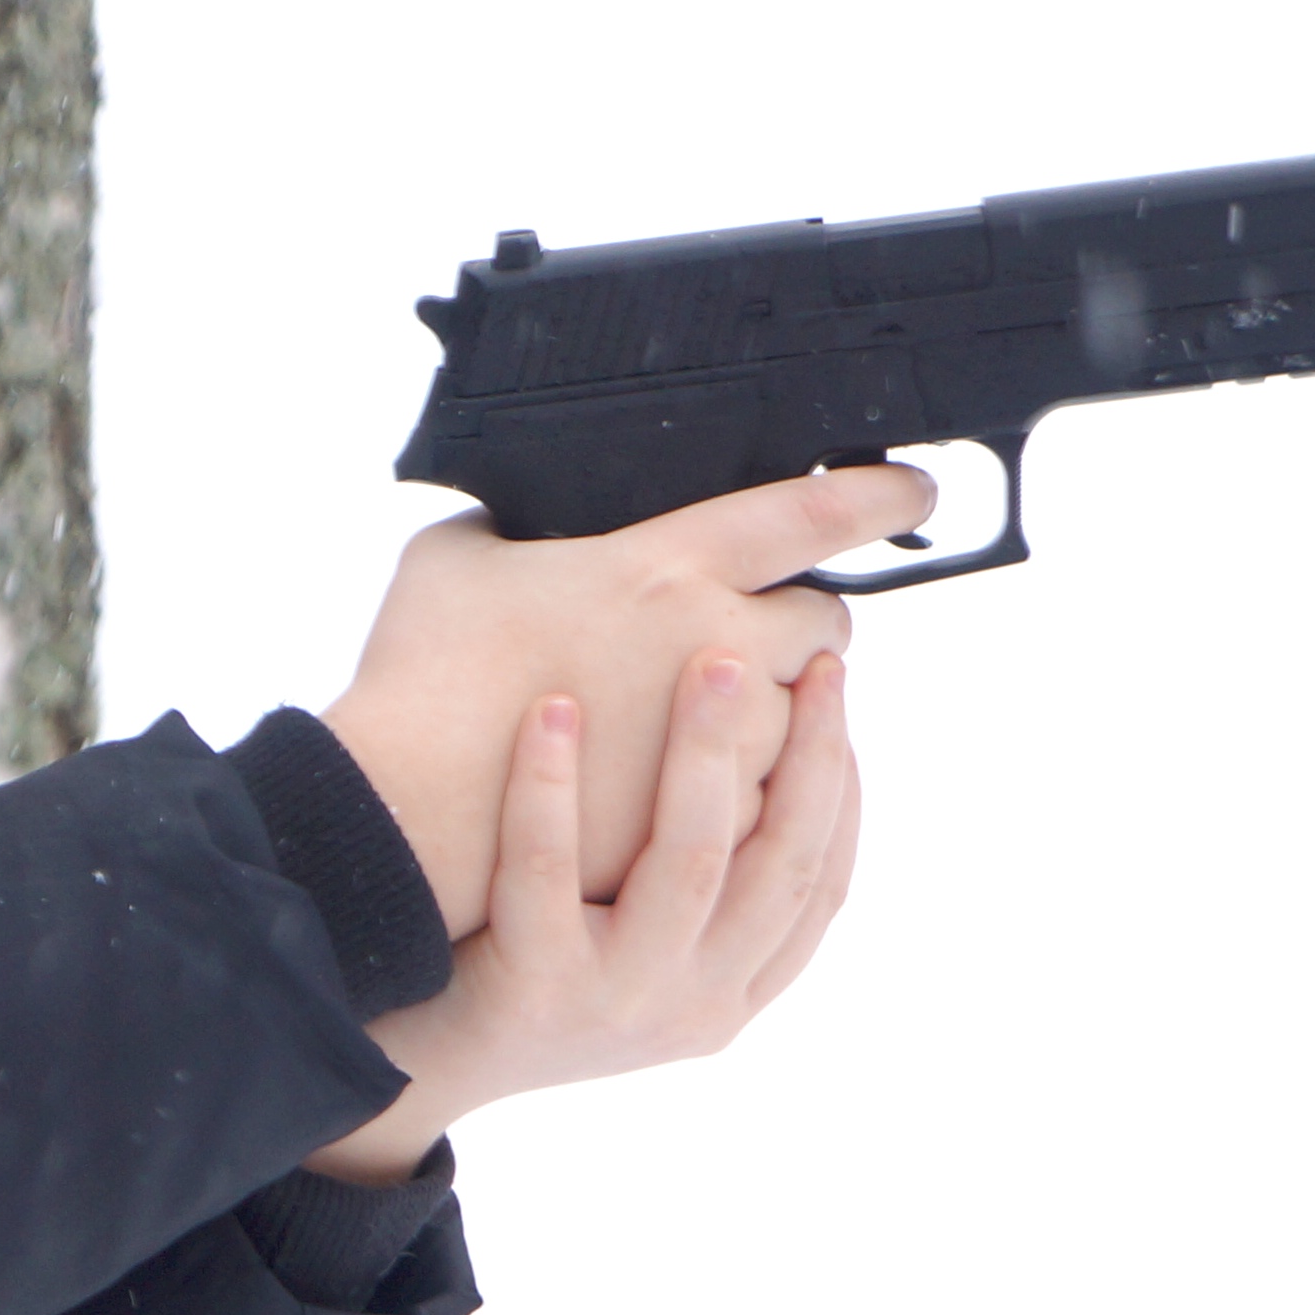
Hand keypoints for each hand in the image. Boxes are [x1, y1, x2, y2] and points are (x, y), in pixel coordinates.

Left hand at [307, 646, 859, 1183]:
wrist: (416, 1072)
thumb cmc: (523, 971)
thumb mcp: (633, 947)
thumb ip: (692, 880)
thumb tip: (745, 743)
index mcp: (731, 994)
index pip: (822, 885)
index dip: (841, 784)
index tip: (834, 691)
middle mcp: (693, 1005)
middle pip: (780, 866)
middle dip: (805, 750)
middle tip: (806, 654)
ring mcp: (618, 1003)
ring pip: (686, 861)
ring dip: (704, 750)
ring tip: (708, 659)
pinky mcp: (535, 990)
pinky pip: (547, 870)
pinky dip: (549, 783)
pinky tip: (552, 709)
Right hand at [318, 467, 927, 936]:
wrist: (404, 814)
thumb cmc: (421, 677)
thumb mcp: (454, 560)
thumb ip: (514, 523)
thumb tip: (532, 518)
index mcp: (667, 568)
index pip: (811, 513)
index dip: (875, 494)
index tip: (910, 490)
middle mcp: (718, 649)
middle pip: (826, 627)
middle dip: (802, 627)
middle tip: (750, 636)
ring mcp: (722, 748)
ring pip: (805, 720)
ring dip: (778, 713)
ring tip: (715, 723)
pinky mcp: (705, 824)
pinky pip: (769, 796)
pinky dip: (746, 784)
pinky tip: (692, 785)